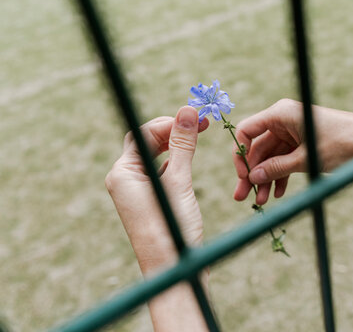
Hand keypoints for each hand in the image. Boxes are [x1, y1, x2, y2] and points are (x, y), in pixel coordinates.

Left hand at [106, 106, 208, 273]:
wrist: (172, 270)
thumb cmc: (171, 227)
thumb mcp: (179, 181)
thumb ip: (182, 145)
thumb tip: (187, 110)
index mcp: (122, 173)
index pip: (143, 134)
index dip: (170, 122)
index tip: (197, 117)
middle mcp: (124, 180)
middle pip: (147, 143)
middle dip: (173, 131)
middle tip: (202, 123)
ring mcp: (137, 191)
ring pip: (155, 157)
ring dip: (176, 145)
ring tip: (199, 136)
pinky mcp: (150, 200)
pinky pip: (161, 172)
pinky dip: (176, 162)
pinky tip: (190, 160)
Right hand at [233, 98, 352, 204]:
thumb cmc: (343, 144)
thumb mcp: (306, 160)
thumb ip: (277, 168)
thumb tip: (253, 178)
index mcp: (282, 113)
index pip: (248, 131)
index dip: (241, 154)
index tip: (243, 176)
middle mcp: (285, 120)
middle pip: (258, 148)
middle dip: (252, 174)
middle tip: (242, 197)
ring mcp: (294, 132)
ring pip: (271, 157)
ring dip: (266, 179)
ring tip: (261, 202)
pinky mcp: (304, 143)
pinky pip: (286, 160)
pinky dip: (281, 176)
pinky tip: (279, 194)